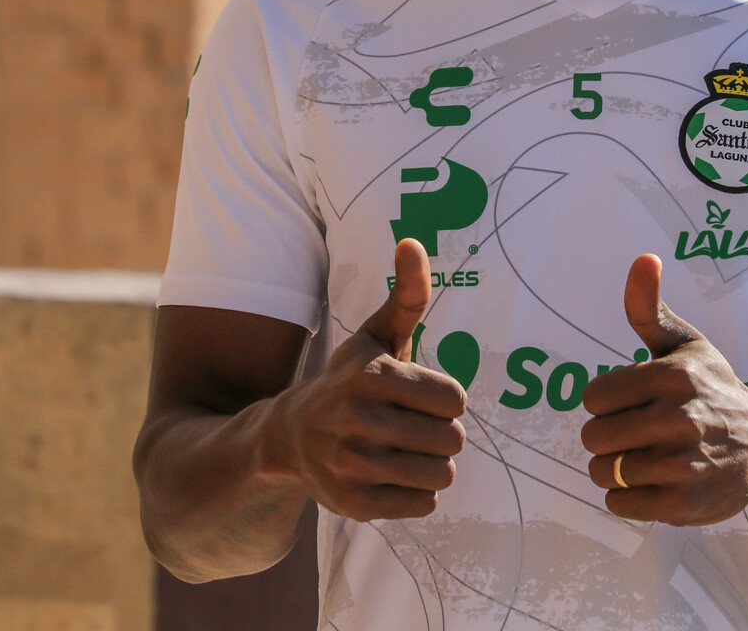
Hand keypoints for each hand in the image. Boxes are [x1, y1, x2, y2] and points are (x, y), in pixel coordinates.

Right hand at [268, 238, 466, 519]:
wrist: (291, 437)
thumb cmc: (350, 380)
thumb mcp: (376, 334)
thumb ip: (407, 293)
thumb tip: (412, 241)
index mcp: (372, 376)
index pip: (456, 400)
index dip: (443, 399)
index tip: (417, 396)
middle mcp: (359, 421)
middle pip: (452, 440)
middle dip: (440, 434)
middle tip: (410, 426)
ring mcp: (354, 466)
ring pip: (442, 475)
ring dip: (431, 464)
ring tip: (402, 451)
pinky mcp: (354, 504)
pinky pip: (423, 505)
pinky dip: (415, 493)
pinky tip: (389, 475)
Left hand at [580, 253, 747, 525]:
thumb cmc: (715, 391)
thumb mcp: (687, 345)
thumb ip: (649, 308)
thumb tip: (643, 259)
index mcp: (672, 376)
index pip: (593, 397)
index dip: (606, 403)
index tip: (631, 405)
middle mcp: (679, 419)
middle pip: (594, 437)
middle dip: (607, 438)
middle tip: (636, 436)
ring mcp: (683, 464)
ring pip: (604, 472)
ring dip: (614, 470)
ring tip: (643, 460)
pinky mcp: (685, 504)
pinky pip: (619, 504)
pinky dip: (626, 498)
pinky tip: (651, 484)